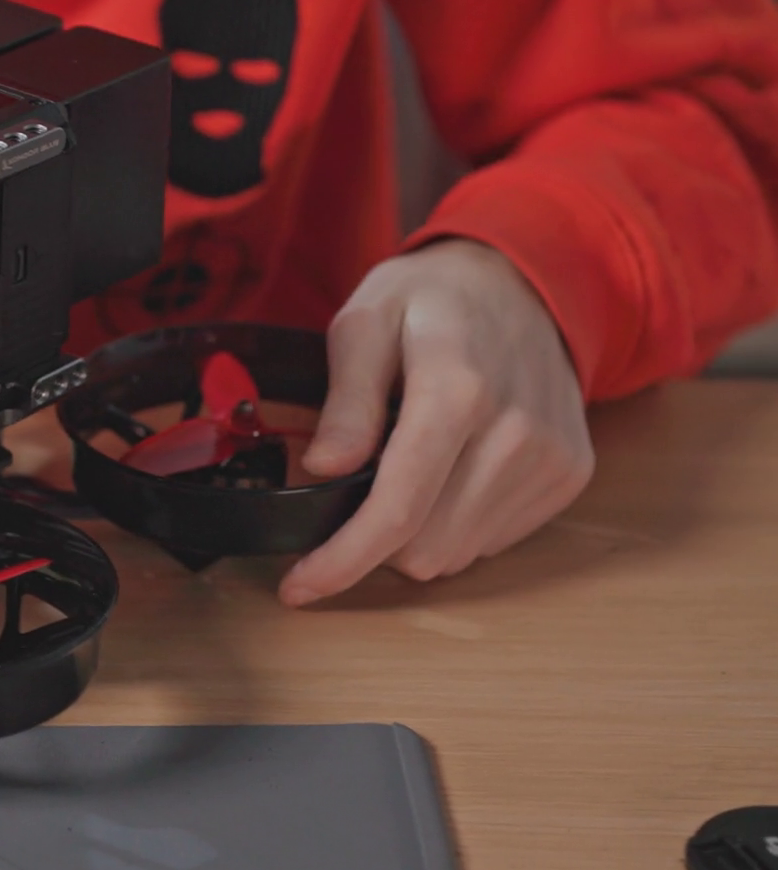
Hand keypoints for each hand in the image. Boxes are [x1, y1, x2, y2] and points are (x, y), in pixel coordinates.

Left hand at [278, 238, 594, 605]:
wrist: (527, 281)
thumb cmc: (433, 299)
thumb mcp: (364, 322)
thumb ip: (346, 400)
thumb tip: (321, 468)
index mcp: (457, 391)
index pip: (397, 509)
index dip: (342, 560)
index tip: (298, 588)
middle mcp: (515, 433)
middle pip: (424, 547)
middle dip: (372, 540)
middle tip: (353, 488)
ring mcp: (551, 458)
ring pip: (458, 553)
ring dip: (415, 534)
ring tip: (407, 466)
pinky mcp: (570, 474)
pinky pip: (493, 539)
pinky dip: (455, 522)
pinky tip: (449, 470)